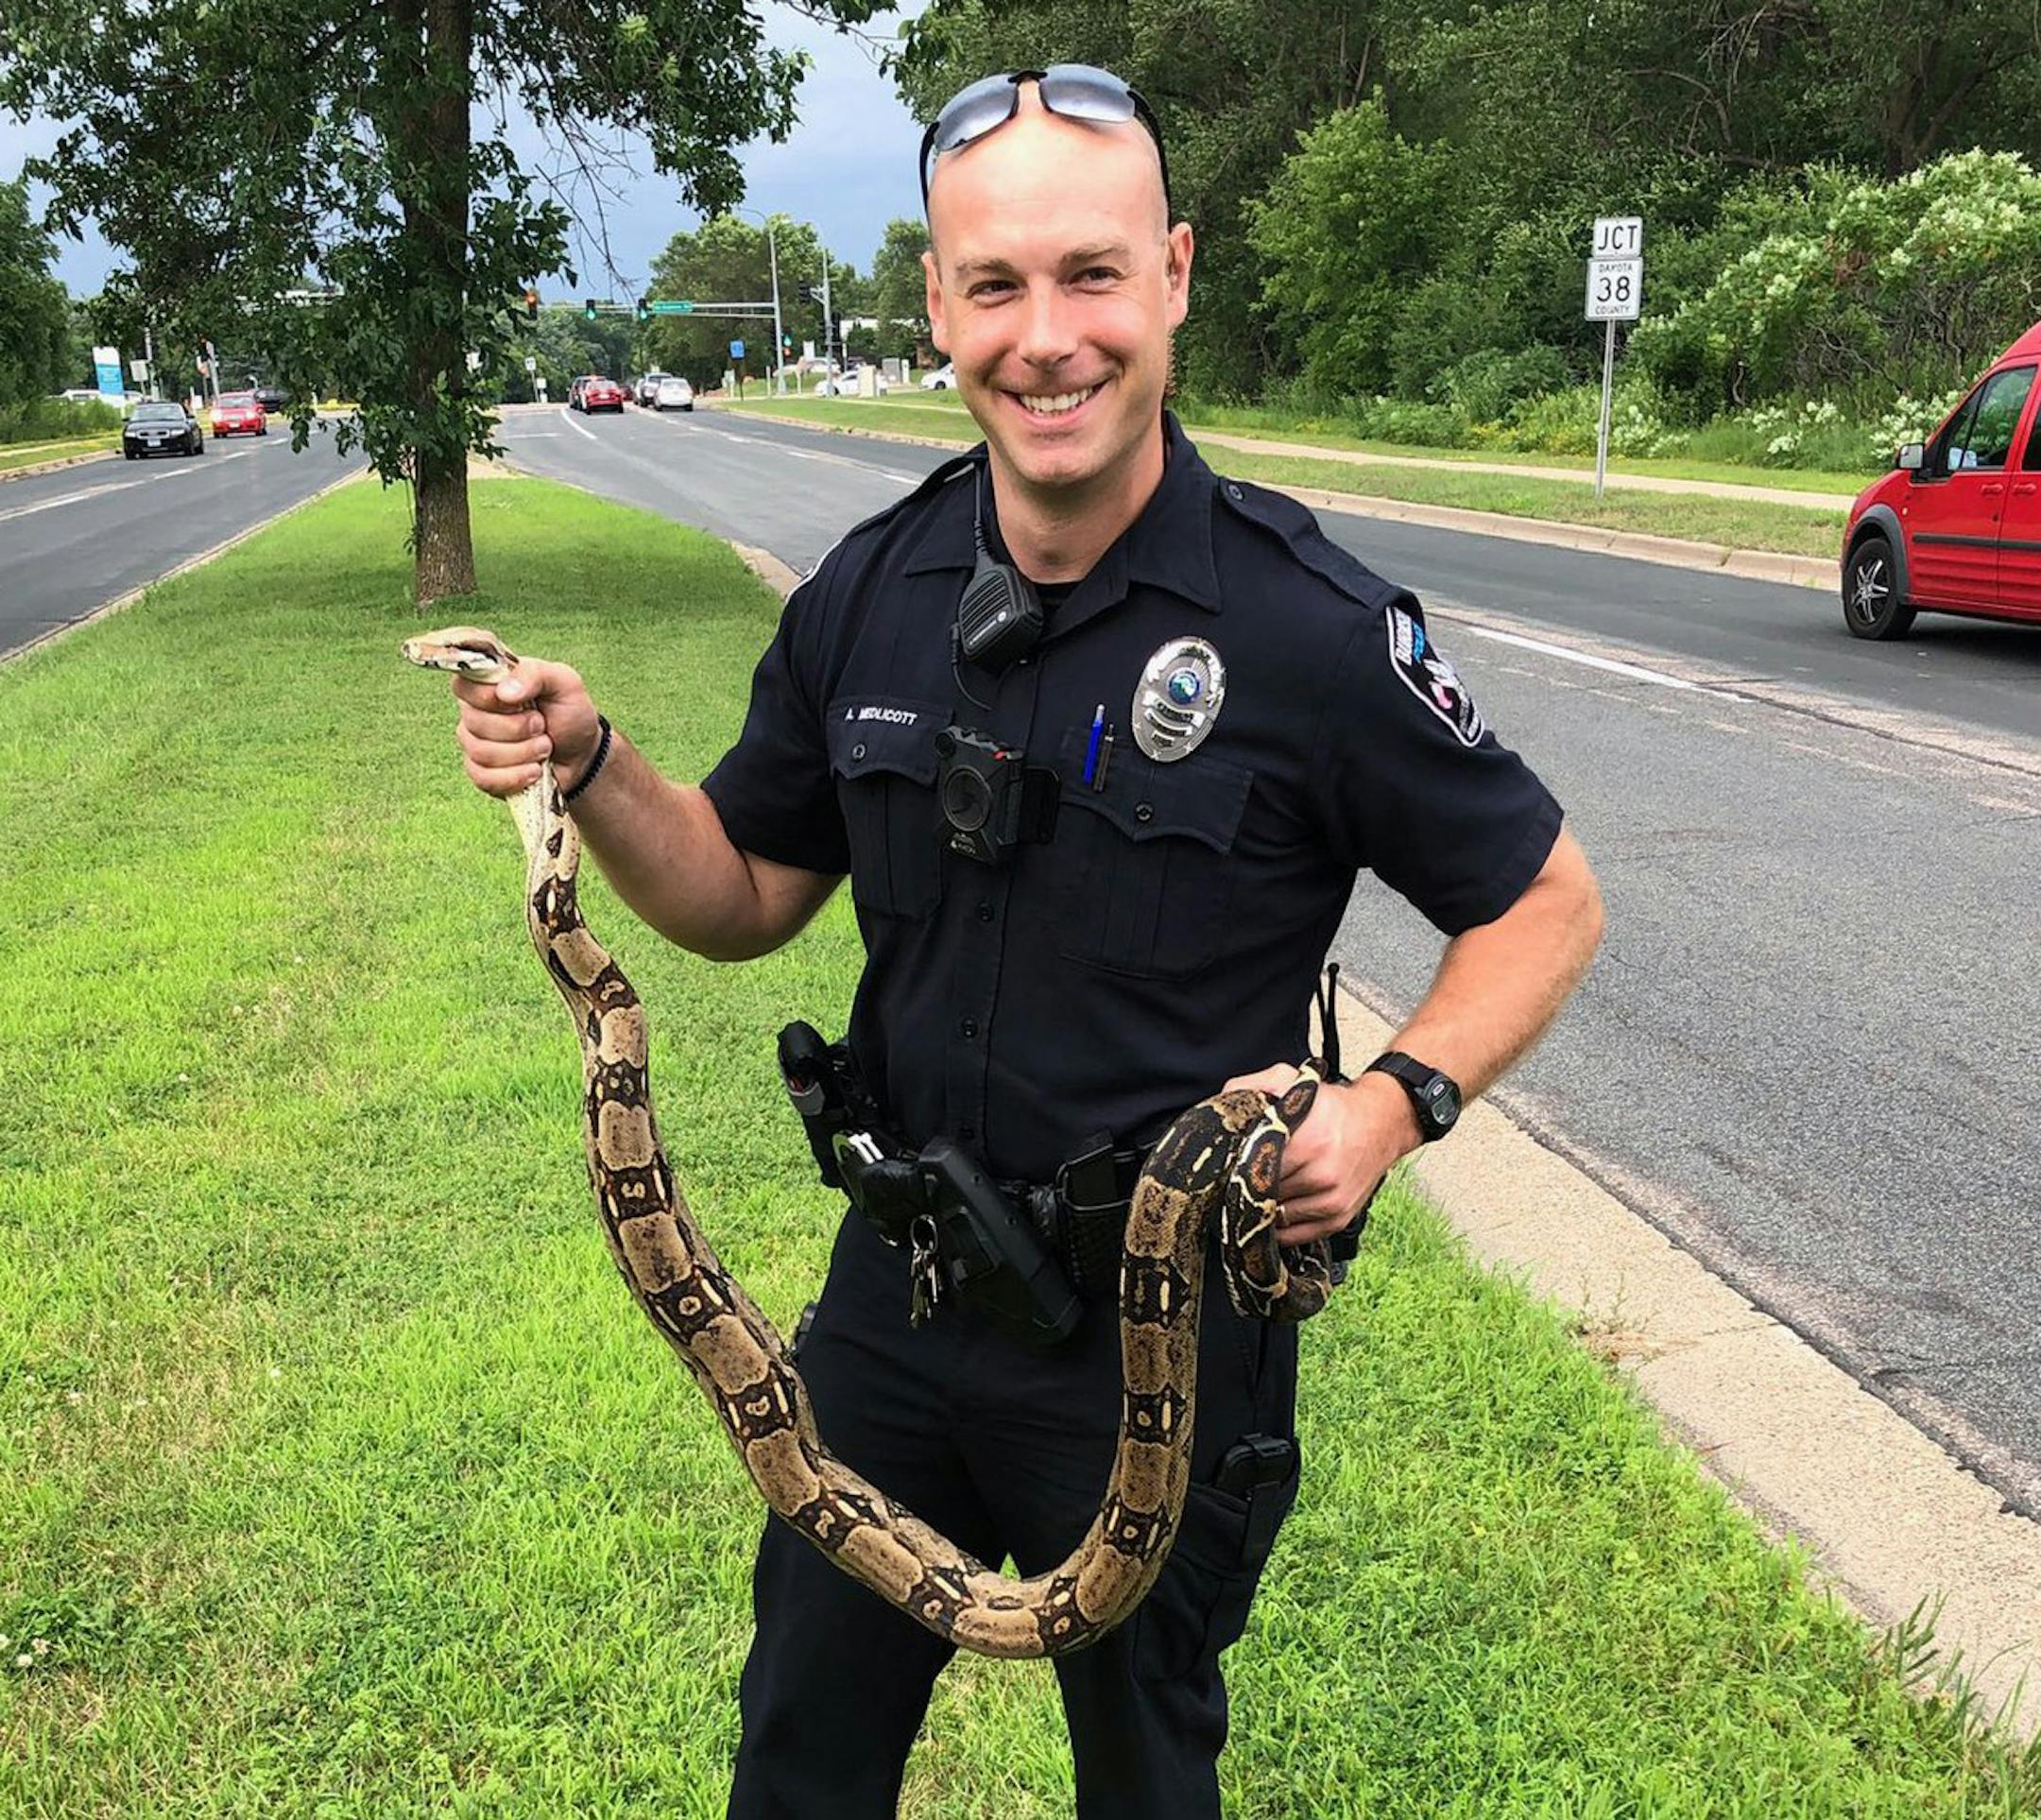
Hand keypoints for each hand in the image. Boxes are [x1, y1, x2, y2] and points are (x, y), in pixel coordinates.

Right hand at [448, 654, 602, 798]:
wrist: (581, 754)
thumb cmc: (568, 713)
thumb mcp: (564, 682)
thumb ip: (534, 673)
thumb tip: (504, 692)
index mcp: (488, 684)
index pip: (462, 686)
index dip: (490, 698)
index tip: (520, 702)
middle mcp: (475, 712)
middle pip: (474, 723)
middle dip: (519, 729)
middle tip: (542, 726)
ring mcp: (475, 744)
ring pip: (481, 753)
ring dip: (523, 753)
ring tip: (544, 747)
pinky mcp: (482, 774)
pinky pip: (484, 779)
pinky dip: (516, 776)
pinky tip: (535, 770)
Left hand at [1218, 1064, 1422, 1246]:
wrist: (1381, 1124)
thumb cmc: (1332, 1106)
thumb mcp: (1291, 1081)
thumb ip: (1251, 1087)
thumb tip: (1222, 1104)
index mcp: (1307, 1141)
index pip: (1253, 1168)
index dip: (1233, 1168)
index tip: (1222, 1168)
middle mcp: (1321, 1175)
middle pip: (1262, 1195)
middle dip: (1245, 1189)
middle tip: (1232, 1183)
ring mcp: (1331, 1201)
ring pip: (1275, 1218)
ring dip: (1261, 1209)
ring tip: (1253, 1195)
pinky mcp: (1338, 1219)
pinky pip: (1295, 1236)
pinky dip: (1278, 1228)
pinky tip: (1271, 1211)